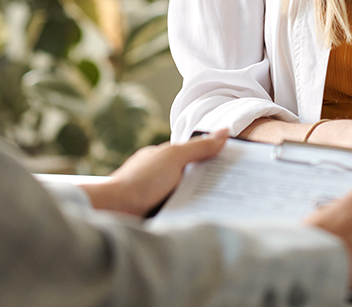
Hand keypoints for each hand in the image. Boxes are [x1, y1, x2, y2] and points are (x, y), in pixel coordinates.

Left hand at [80, 128, 229, 215]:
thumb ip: (199, 146)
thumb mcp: (174, 157)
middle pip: (195, 178)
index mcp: (165, 160)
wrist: (114, 212)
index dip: (215, 160)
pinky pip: (183, 215)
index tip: (237, 167)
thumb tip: (224, 131)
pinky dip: (193, 216)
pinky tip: (207, 220)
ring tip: (230, 208)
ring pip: (190, 198)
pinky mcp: (160, 218)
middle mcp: (163, 178)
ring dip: (204, 202)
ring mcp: (160, 198)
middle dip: (213, 184)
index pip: (196, 157)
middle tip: (238, 189)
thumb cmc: (140, 181)